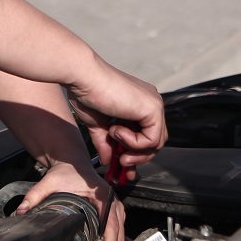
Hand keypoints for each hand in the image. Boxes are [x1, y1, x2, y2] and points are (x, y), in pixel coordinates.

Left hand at [15, 161, 124, 240]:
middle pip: (118, 239)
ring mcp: (116, 212)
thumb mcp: (50, 181)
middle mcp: (114, 206)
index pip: (112, 227)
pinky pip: (115, 238)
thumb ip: (35, 196)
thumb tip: (22, 212)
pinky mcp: (113, 217)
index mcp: (104, 197)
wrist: (74, 163)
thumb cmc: (67, 171)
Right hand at [67, 66, 167, 182]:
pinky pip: (151, 140)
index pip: (147, 134)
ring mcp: (154, 104)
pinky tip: (116, 130)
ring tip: (115, 142)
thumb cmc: (87, 93)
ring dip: (135, 151)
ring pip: (157, 143)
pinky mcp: (153, 109)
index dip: (136, 152)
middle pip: (155, 141)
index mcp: (140, 103)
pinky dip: (133, 143)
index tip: (120, 163)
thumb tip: (107, 161)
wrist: (84, 77)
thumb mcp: (98, 124)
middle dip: (138, 156)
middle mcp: (151, 102)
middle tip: (120, 162)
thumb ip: (106, 142)